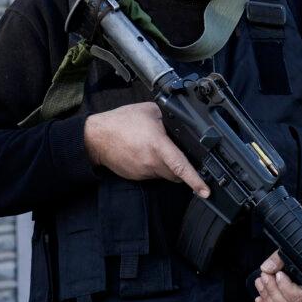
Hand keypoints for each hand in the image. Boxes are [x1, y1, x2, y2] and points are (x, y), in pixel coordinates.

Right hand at [83, 102, 209, 196]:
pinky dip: (155, 167)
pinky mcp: (137, 176)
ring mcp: (144, 172)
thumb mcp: (150, 111)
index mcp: (158, 146)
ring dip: (168, 167)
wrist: (95, 137)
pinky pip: (153, 174)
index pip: (181, 166)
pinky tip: (147, 153)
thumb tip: (182, 123)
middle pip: (177, 174)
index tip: (205, 191)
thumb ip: (169, 117)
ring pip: (165, 175)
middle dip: (183, 168)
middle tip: (180, 153)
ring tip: (157, 149)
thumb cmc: (120, 122)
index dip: (195, 180)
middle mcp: (152, 162)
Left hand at [254, 230, 301, 301]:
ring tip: (260, 281)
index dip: (285, 288)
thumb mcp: (295, 248)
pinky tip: (259, 298)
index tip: (278, 274)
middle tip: (264, 275)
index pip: (300, 296)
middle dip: (272, 290)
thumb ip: (280, 258)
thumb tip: (267, 268)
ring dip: (267, 297)